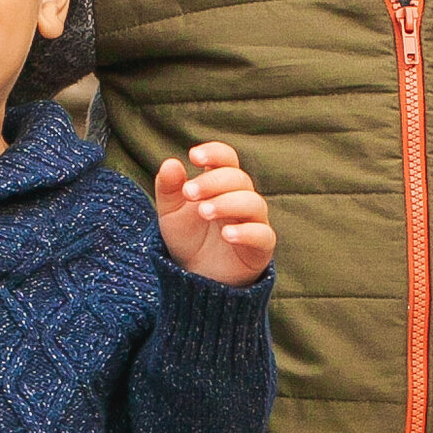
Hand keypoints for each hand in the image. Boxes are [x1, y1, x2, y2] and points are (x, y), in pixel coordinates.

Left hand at [154, 140, 275, 287]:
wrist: (195, 279)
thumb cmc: (187, 239)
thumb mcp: (170, 213)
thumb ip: (169, 188)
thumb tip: (171, 162)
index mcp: (221, 184)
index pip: (227, 159)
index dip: (215, 153)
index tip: (194, 156)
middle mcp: (241, 199)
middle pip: (239, 179)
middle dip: (213, 182)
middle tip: (190, 193)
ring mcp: (254, 222)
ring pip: (253, 203)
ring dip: (228, 203)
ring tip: (204, 212)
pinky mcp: (260, 248)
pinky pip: (263, 235)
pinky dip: (246, 232)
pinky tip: (226, 234)